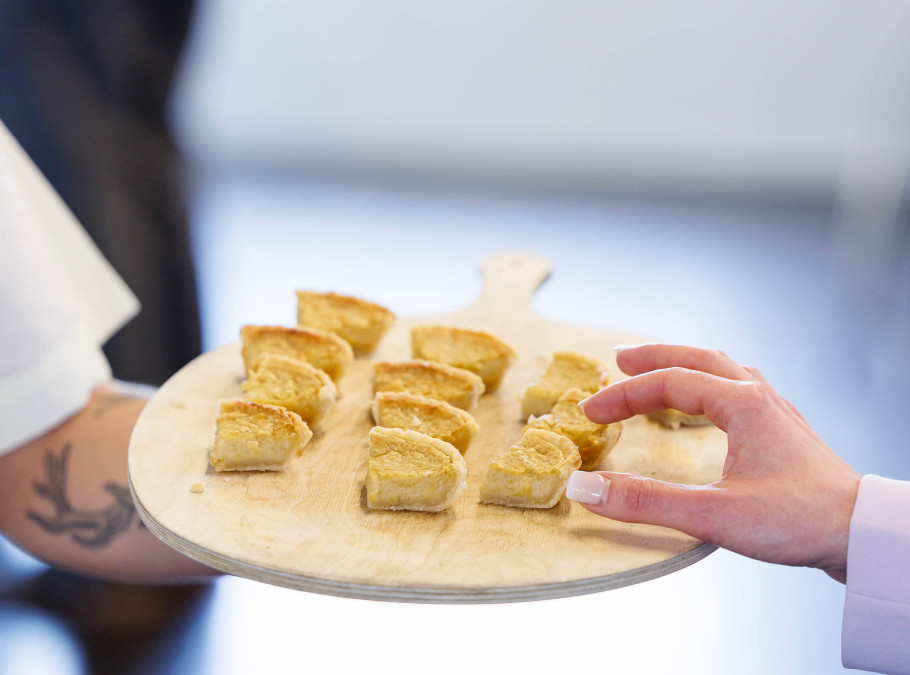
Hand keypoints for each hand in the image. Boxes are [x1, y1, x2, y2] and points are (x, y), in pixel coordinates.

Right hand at [567, 344, 860, 582]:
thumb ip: (645, 502)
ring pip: (723, 368)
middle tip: (619, 359)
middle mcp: (759, 397)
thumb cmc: (798, 520)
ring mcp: (776, 412)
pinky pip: (740, 387)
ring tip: (659, 370)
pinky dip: (711, 382)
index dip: (623, 395)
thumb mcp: (713, 515)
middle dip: (654, 357)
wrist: (862, 534)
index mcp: (742, 404)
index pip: (668, 383)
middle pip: (698, 358)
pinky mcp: (784, 431)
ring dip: (685, 364)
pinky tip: (711, 401)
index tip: (590, 412)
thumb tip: (586, 489)